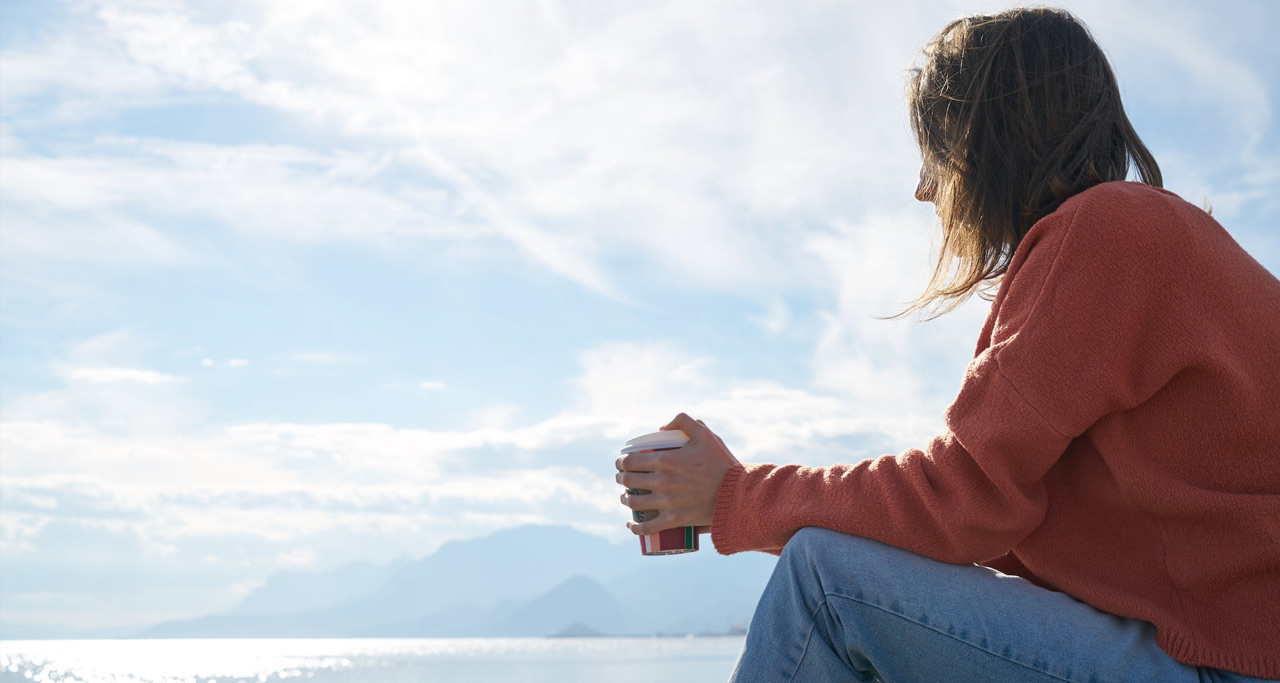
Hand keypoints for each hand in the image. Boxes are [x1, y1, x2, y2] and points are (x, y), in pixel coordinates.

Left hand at [615, 413, 739, 535]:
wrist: (737, 494)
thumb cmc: (722, 464)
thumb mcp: (705, 435)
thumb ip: (684, 422)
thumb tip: (662, 428)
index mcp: (666, 460)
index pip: (630, 461)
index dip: (621, 462)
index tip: (621, 463)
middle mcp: (662, 482)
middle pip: (629, 481)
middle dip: (621, 479)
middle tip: (623, 479)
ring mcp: (667, 503)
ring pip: (634, 504)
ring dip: (625, 500)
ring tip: (626, 498)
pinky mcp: (674, 520)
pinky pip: (648, 527)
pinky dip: (636, 528)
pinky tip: (631, 526)